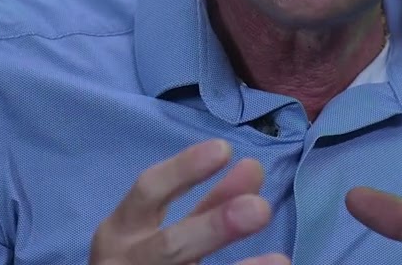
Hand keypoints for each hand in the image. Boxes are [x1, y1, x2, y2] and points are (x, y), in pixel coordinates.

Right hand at [90, 139, 289, 264]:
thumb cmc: (142, 257)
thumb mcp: (163, 228)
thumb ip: (208, 204)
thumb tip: (253, 169)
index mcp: (122, 229)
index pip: (148, 191)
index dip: (184, 169)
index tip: (224, 149)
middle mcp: (127, 260)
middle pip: (169, 246)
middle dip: (214, 228)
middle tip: (259, 208)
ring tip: (280, 259)